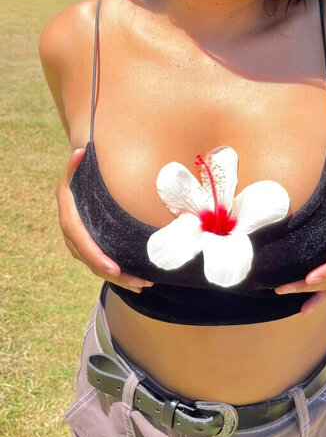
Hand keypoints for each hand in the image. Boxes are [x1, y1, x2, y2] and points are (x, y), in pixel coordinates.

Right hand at [56, 148, 153, 293]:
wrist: (79, 179)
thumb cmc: (82, 172)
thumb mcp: (77, 167)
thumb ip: (77, 163)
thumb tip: (80, 151)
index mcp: (69, 216)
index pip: (81, 241)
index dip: (96, 256)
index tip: (114, 268)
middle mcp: (72, 234)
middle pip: (91, 261)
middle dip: (114, 274)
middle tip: (138, 282)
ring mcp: (80, 243)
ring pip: (98, 267)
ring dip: (120, 279)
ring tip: (144, 284)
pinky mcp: (91, 247)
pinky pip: (103, 265)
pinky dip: (120, 275)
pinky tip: (139, 282)